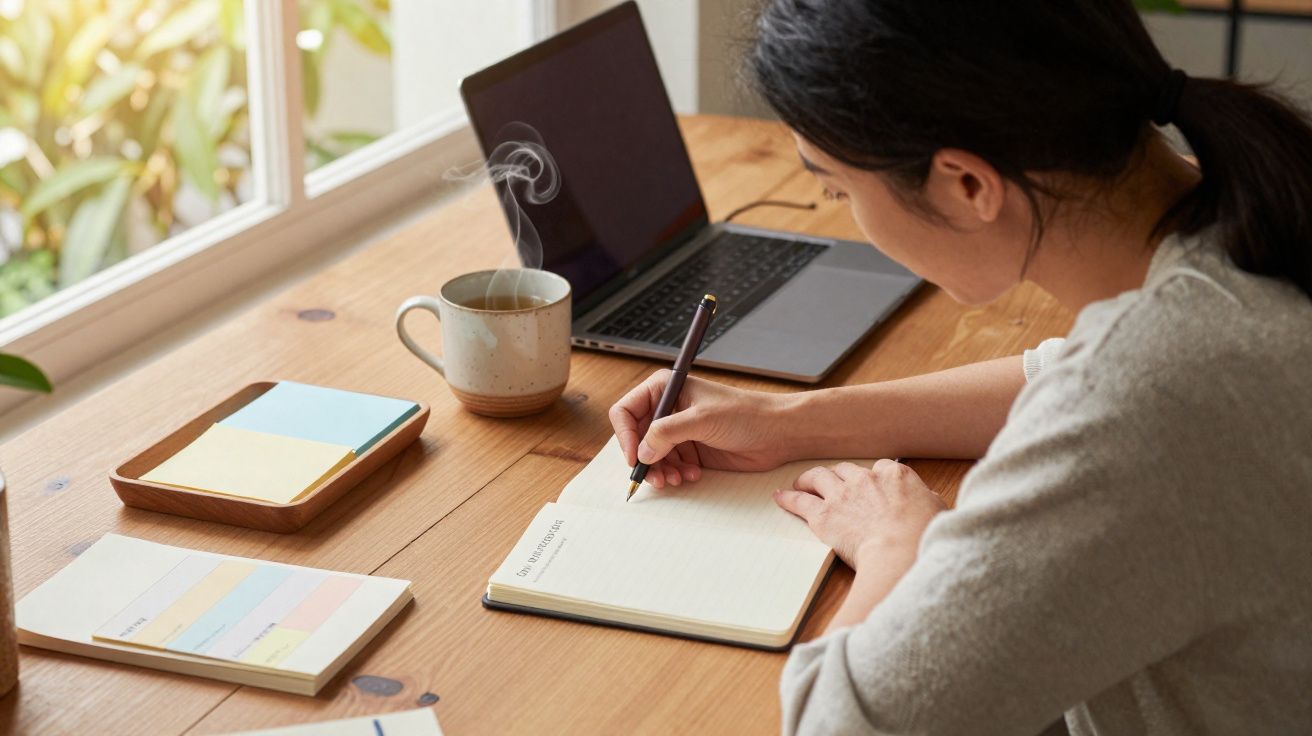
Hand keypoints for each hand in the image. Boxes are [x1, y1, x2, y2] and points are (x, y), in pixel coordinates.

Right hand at [608, 370, 795, 488]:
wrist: (776, 433)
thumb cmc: (745, 414)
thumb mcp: (702, 419)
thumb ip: (667, 433)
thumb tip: (642, 452)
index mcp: (665, 389)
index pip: (626, 411)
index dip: (626, 436)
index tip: (635, 457)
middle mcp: (668, 409)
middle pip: (636, 438)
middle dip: (644, 460)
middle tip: (656, 477)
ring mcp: (678, 431)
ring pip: (651, 457)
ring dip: (660, 471)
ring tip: (676, 480)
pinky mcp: (690, 450)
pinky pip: (669, 466)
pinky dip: (675, 474)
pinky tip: (692, 475)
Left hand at [774, 460, 946, 567]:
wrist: (899, 551)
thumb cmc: (923, 536)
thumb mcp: (938, 511)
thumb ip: (928, 500)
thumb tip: (927, 500)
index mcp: (896, 475)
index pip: (880, 468)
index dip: (873, 478)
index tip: (871, 485)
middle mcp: (866, 479)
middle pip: (846, 470)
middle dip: (839, 476)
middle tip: (832, 482)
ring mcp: (842, 495)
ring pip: (819, 477)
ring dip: (809, 479)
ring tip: (802, 483)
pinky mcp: (823, 515)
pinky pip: (799, 501)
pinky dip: (788, 498)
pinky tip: (780, 496)